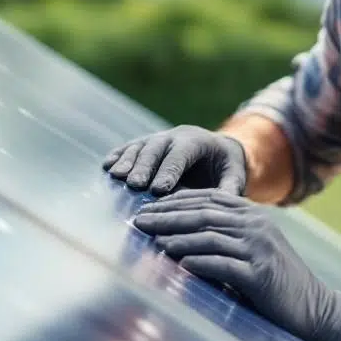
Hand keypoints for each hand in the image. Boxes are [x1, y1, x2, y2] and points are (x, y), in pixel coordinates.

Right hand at [102, 125, 247, 194]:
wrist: (216, 150)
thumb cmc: (225, 166)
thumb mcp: (234, 174)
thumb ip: (230, 187)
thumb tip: (227, 203)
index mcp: (197, 141)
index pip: (181, 154)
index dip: (169, 171)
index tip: (158, 190)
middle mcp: (174, 136)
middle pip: (156, 148)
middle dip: (144, 167)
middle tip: (135, 184)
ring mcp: (157, 138)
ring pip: (140, 146)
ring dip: (127, 161)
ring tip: (115, 176)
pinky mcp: (145, 144)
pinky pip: (129, 147)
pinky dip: (118, 155)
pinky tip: (106, 166)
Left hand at [132, 189, 340, 340]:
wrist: (313, 309)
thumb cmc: (275, 284)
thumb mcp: (251, 251)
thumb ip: (223, 238)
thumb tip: (175, 236)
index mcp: (253, 215)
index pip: (207, 198)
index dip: (174, 201)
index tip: (146, 208)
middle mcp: (256, 225)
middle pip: (203, 214)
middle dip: (167, 216)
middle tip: (138, 221)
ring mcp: (259, 248)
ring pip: (209, 236)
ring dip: (177, 238)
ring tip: (152, 242)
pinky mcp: (260, 274)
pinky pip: (223, 265)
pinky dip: (199, 264)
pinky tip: (179, 266)